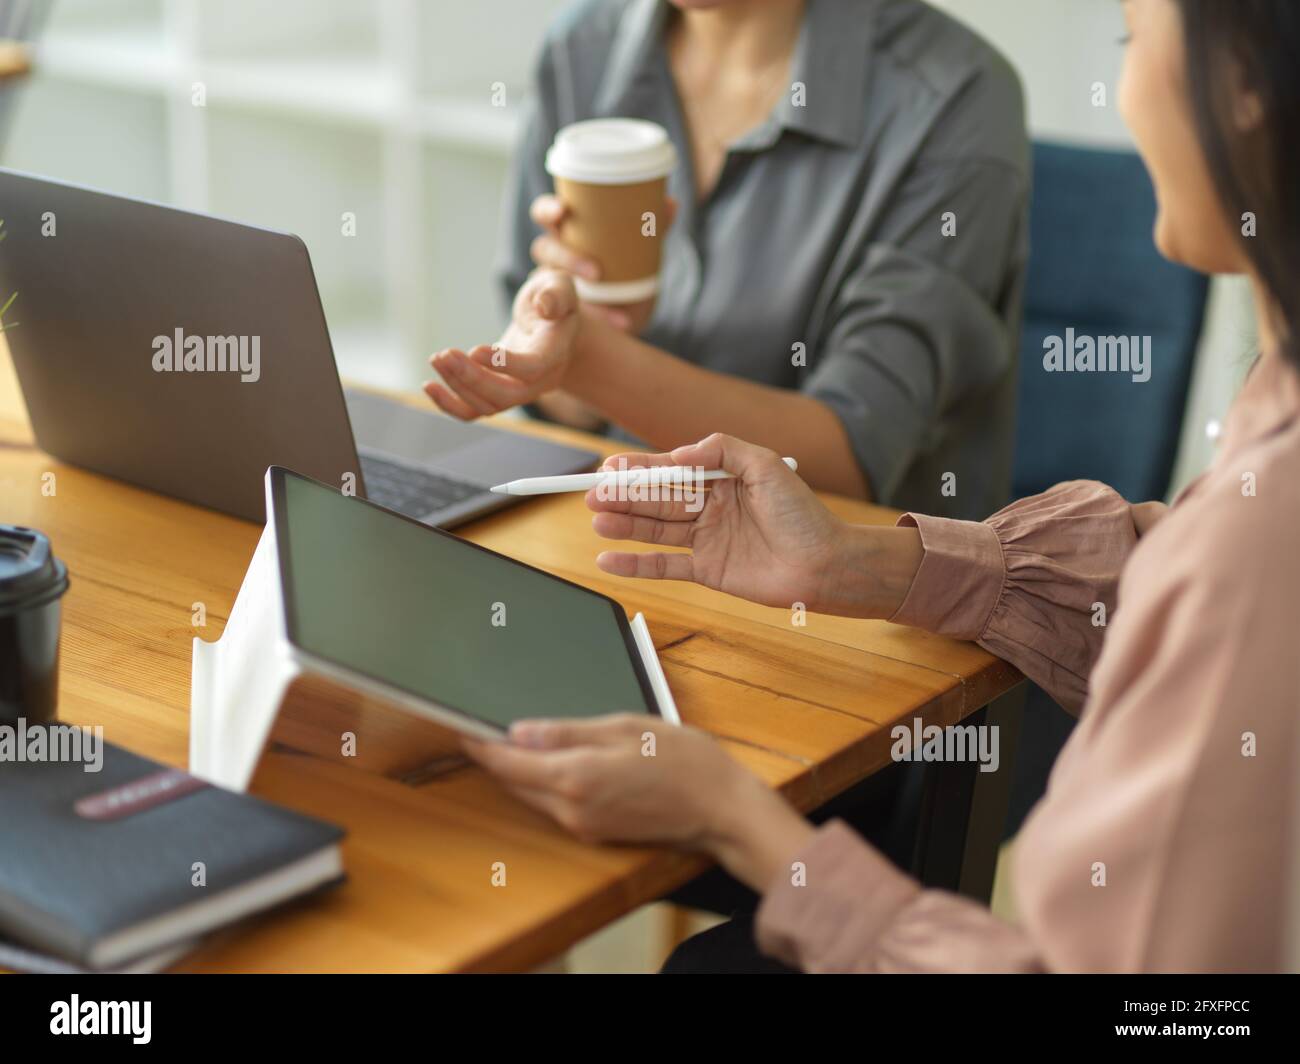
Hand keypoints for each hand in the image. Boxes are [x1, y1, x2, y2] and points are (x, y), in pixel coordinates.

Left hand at [424, 269, 579, 419]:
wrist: (554, 327)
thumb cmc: (553, 301)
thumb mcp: (560, 286)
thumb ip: (556, 294)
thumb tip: (545, 306)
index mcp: (555, 352)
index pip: (533, 368)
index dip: (504, 364)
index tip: (474, 350)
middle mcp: (541, 380)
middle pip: (507, 395)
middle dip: (472, 379)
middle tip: (445, 354)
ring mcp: (520, 392)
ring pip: (488, 406)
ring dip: (457, 386)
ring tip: (436, 358)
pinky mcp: (500, 394)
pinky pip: (475, 411)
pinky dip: (450, 404)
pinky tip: (428, 385)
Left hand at [462, 714, 812, 888]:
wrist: (720, 808)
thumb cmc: (684, 760)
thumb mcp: (624, 727)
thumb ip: (568, 731)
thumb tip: (520, 730)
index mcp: (576, 776)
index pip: (508, 761)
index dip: (480, 744)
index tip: (462, 727)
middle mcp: (572, 808)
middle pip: (514, 781)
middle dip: (496, 756)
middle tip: (482, 728)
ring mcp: (583, 824)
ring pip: (533, 794)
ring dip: (520, 771)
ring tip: (514, 740)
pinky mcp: (596, 832)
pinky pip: (555, 805)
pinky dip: (545, 784)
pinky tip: (553, 763)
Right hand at [529, 193, 677, 333]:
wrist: (630, 306)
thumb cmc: (626, 263)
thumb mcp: (641, 245)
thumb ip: (654, 225)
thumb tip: (671, 203)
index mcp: (566, 231)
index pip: (545, 214)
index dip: (548, 210)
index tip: (562, 210)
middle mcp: (555, 257)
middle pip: (543, 249)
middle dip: (563, 257)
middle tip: (595, 272)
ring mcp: (557, 286)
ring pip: (550, 285)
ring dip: (573, 295)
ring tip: (608, 306)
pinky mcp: (567, 313)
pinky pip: (574, 317)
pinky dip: (602, 318)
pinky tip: (622, 322)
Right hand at [587, 434, 923, 617]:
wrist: (826, 564)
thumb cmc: (804, 514)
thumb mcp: (767, 465)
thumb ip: (723, 449)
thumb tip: (679, 453)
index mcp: (721, 479)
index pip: (671, 471)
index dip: (639, 469)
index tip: (609, 468)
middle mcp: (710, 508)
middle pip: (656, 499)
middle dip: (623, 496)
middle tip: (591, 494)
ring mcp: (706, 540)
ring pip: (655, 529)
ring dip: (624, 525)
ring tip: (596, 519)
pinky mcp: (707, 571)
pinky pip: (663, 565)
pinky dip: (634, 564)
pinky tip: (608, 559)